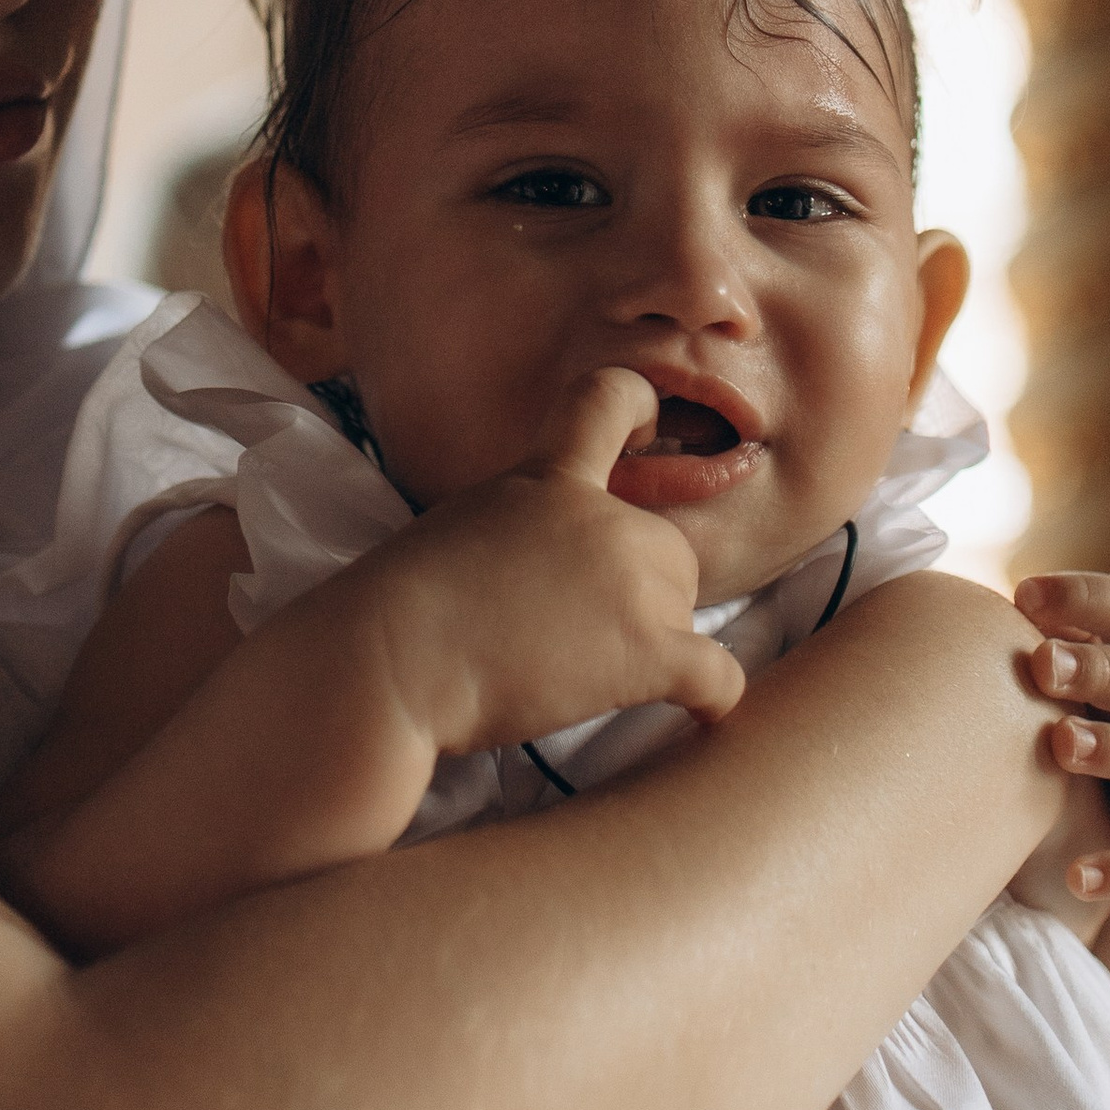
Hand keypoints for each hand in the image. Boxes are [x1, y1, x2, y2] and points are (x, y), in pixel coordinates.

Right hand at [359, 367, 748, 762]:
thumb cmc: (399, 606)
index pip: (609, 400)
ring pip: (686, 610)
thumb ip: (521, 525)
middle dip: (640, 591)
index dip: (641, 409)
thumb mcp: (463, 523)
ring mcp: (633, 582)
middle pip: (669, 548)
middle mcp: (604, 519)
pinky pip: (717, 674)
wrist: (392, 659)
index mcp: (547, 477)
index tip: (653, 429)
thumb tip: (539, 567)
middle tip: (577, 630)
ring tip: (582, 675)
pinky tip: (698, 710)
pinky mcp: (649, 650)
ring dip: (653, 643)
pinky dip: (712, 696)